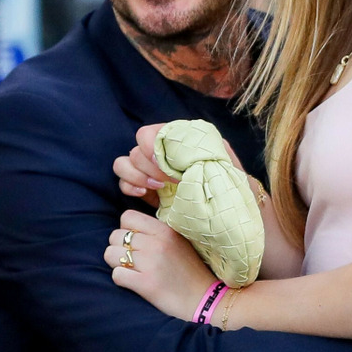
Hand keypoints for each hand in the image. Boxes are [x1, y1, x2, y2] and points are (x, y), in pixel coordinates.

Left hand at [104, 209, 212, 317]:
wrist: (203, 298)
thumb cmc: (188, 270)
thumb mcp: (177, 241)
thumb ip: (156, 232)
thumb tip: (129, 228)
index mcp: (165, 230)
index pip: (127, 216)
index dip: (126, 229)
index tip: (136, 241)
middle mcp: (156, 243)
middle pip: (115, 236)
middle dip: (119, 248)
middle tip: (132, 259)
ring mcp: (150, 263)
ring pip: (111, 254)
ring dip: (117, 263)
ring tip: (131, 269)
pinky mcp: (145, 284)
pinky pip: (116, 274)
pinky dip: (121, 279)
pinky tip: (133, 281)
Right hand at [113, 123, 247, 207]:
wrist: (224, 217)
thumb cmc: (227, 189)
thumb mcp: (228, 165)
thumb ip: (218, 148)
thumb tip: (204, 138)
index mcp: (176, 142)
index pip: (148, 133)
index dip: (151, 146)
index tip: (165, 163)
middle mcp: (160, 154)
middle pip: (136, 150)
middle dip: (149, 166)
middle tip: (170, 181)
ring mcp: (150, 172)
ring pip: (123, 163)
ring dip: (136, 174)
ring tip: (158, 187)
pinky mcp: (145, 190)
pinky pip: (123, 183)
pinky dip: (129, 186)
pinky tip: (144, 193)